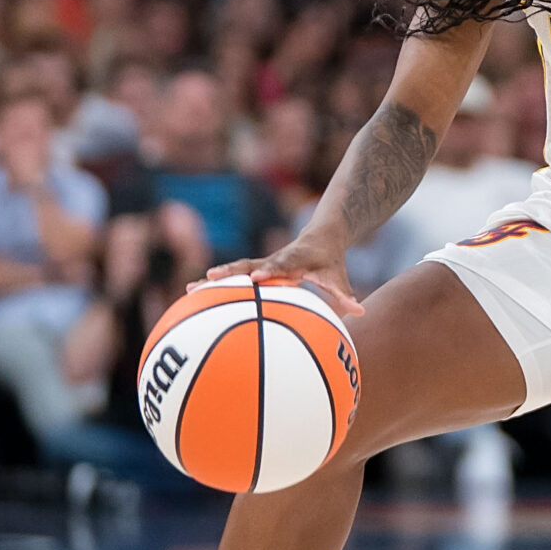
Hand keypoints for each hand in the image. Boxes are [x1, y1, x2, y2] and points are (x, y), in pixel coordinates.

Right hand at [205, 232, 363, 315]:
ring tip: (189, 289)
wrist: (320, 237)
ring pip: (235, 270)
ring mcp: (261, 263)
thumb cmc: (329, 261)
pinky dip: (214, 285)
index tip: (257, 278)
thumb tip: (360, 312)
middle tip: (210, 276)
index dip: (269, 269)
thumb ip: (346, 294)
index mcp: (293, 259)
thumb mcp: (338, 277)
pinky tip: (192, 296)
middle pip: (248, 264)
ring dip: (214, 279)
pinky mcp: (254, 269)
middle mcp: (273, 260)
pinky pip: (233, 278)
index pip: (280, 264)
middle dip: (230, 271)